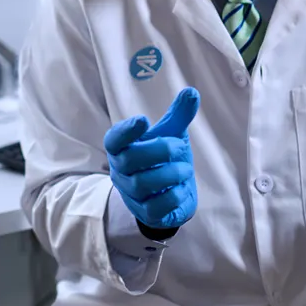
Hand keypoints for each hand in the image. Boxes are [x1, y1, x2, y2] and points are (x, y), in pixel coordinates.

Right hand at [104, 88, 199, 230]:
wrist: (165, 193)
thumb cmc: (163, 158)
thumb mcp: (171, 134)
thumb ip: (178, 115)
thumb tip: (191, 92)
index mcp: (122, 148)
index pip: (114, 139)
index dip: (125, 131)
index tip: (143, 120)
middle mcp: (121, 171)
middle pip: (128, 160)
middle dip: (158, 150)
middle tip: (179, 146)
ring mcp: (131, 194)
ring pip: (142, 184)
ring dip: (170, 173)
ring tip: (185, 168)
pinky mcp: (146, 212)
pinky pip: (156, 206)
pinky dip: (174, 195)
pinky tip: (182, 188)